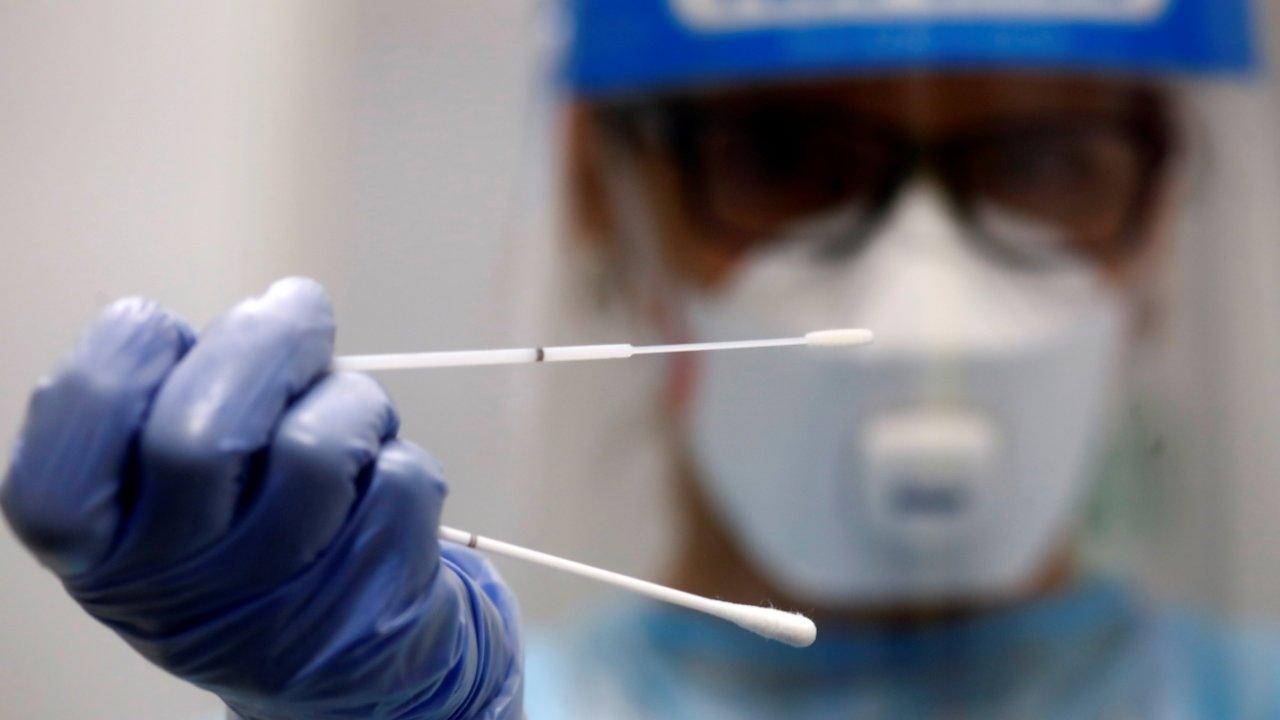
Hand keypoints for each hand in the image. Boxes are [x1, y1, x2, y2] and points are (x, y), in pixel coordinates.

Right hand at [2, 278, 521, 719]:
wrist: (333, 658)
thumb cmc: (240, 538)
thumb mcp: (167, 492)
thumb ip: (179, 402)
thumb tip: (274, 316)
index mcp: (97, 545)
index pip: (80, 422)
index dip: (129, 349)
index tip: (169, 332)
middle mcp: (170, 587)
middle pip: (198, 437)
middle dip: (265, 342)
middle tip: (298, 310)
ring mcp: (272, 607)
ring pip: (315, 449)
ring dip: (348, 397)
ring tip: (348, 410)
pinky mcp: (370, 605)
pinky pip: (399, 478)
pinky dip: (398, 453)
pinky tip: (377, 479)